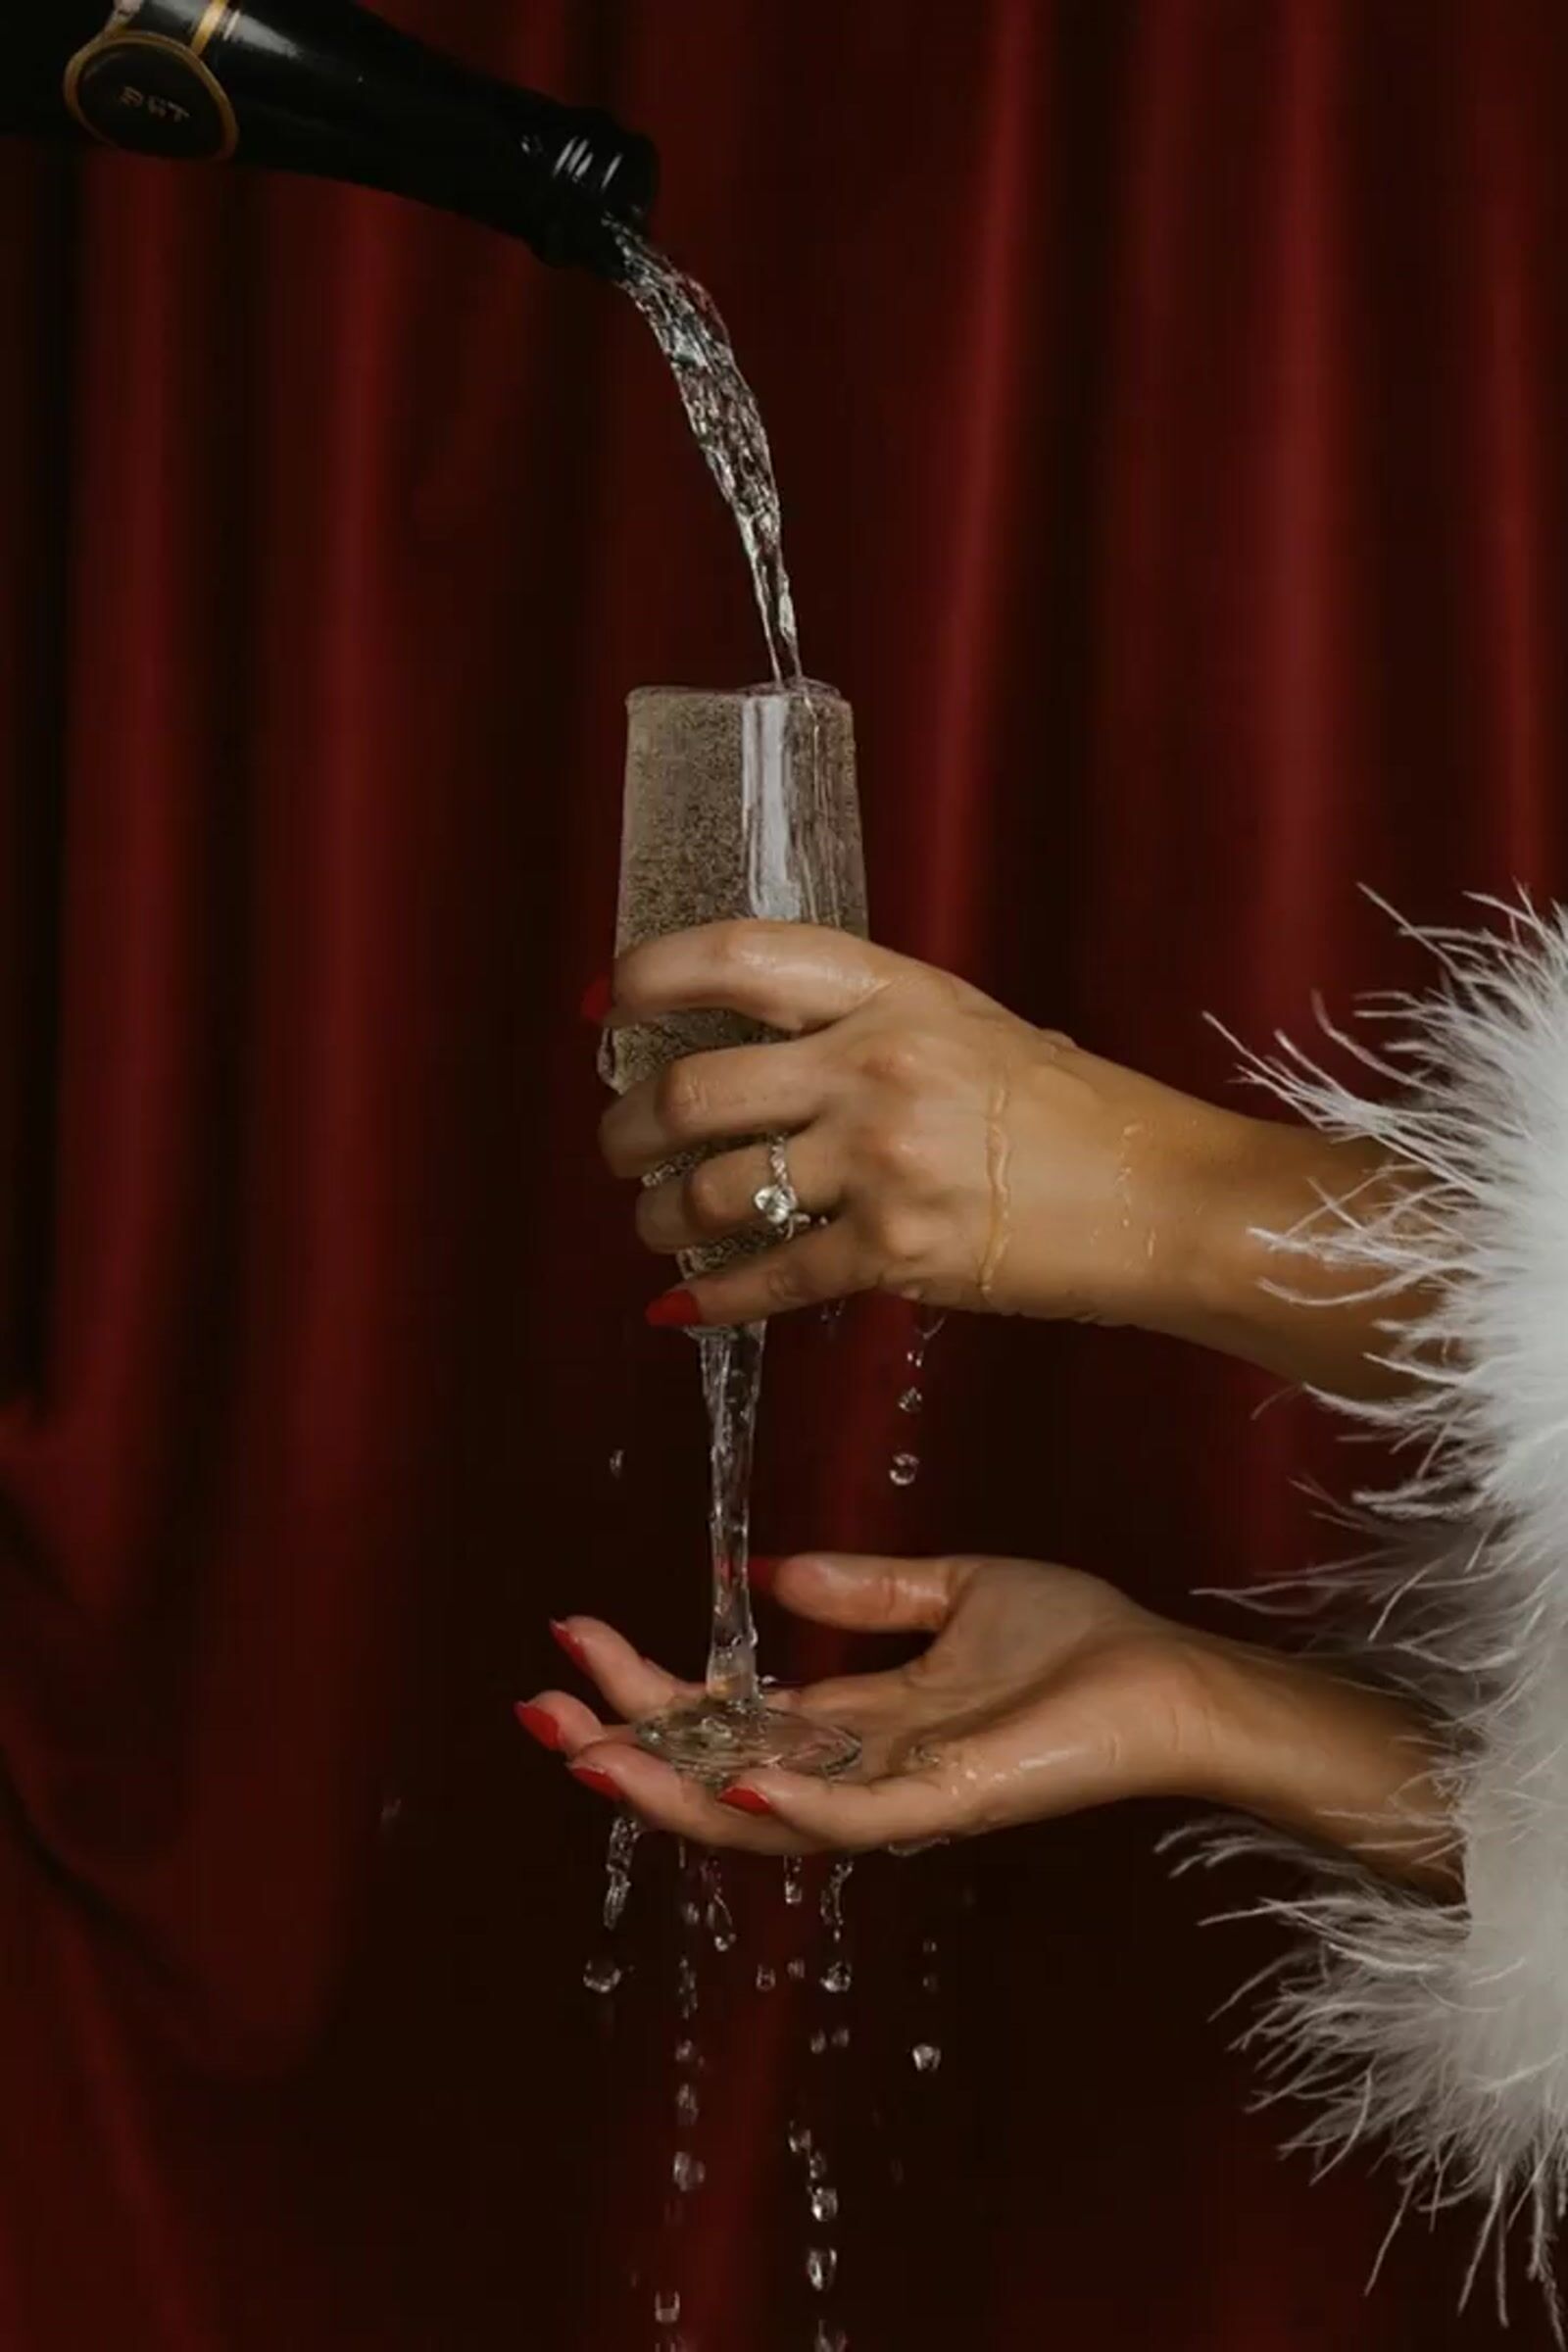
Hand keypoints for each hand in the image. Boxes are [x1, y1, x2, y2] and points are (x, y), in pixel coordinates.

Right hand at [517, 1554, 1455, 1888]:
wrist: (1171, 1681)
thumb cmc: (1080, 1643)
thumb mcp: (953, 1589)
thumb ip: (862, 1588)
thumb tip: (763, 1571)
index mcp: (854, 1722)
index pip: (725, 1715)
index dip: (649, 1686)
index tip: (576, 1634)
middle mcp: (858, 1771)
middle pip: (715, 1772)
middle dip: (625, 1746)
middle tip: (542, 1707)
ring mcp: (897, 1798)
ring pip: (757, 1814)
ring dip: (670, 1789)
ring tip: (590, 1751)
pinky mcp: (947, 1806)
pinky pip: (855, 1819)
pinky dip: (793, 1804)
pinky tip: (736, 1774)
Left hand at [597, 921, 1242, 1330]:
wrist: (1160, 1196)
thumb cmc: (1065, 1111)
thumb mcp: (961, 1024)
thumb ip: (857, 1022)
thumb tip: (740, 1045)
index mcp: (890, 991)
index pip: (736, 956)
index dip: (645, 976)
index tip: (600, 1006)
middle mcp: (876, 1064)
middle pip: (693, 1089)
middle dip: (627, 1129)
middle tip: (619, 1148)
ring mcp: (883, 1159)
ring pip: (710, 1192)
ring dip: (657, 1219)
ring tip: (656, 1226)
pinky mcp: (896, 1250)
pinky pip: (766, 1278)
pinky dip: (709, 1302)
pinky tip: (680, 1310)